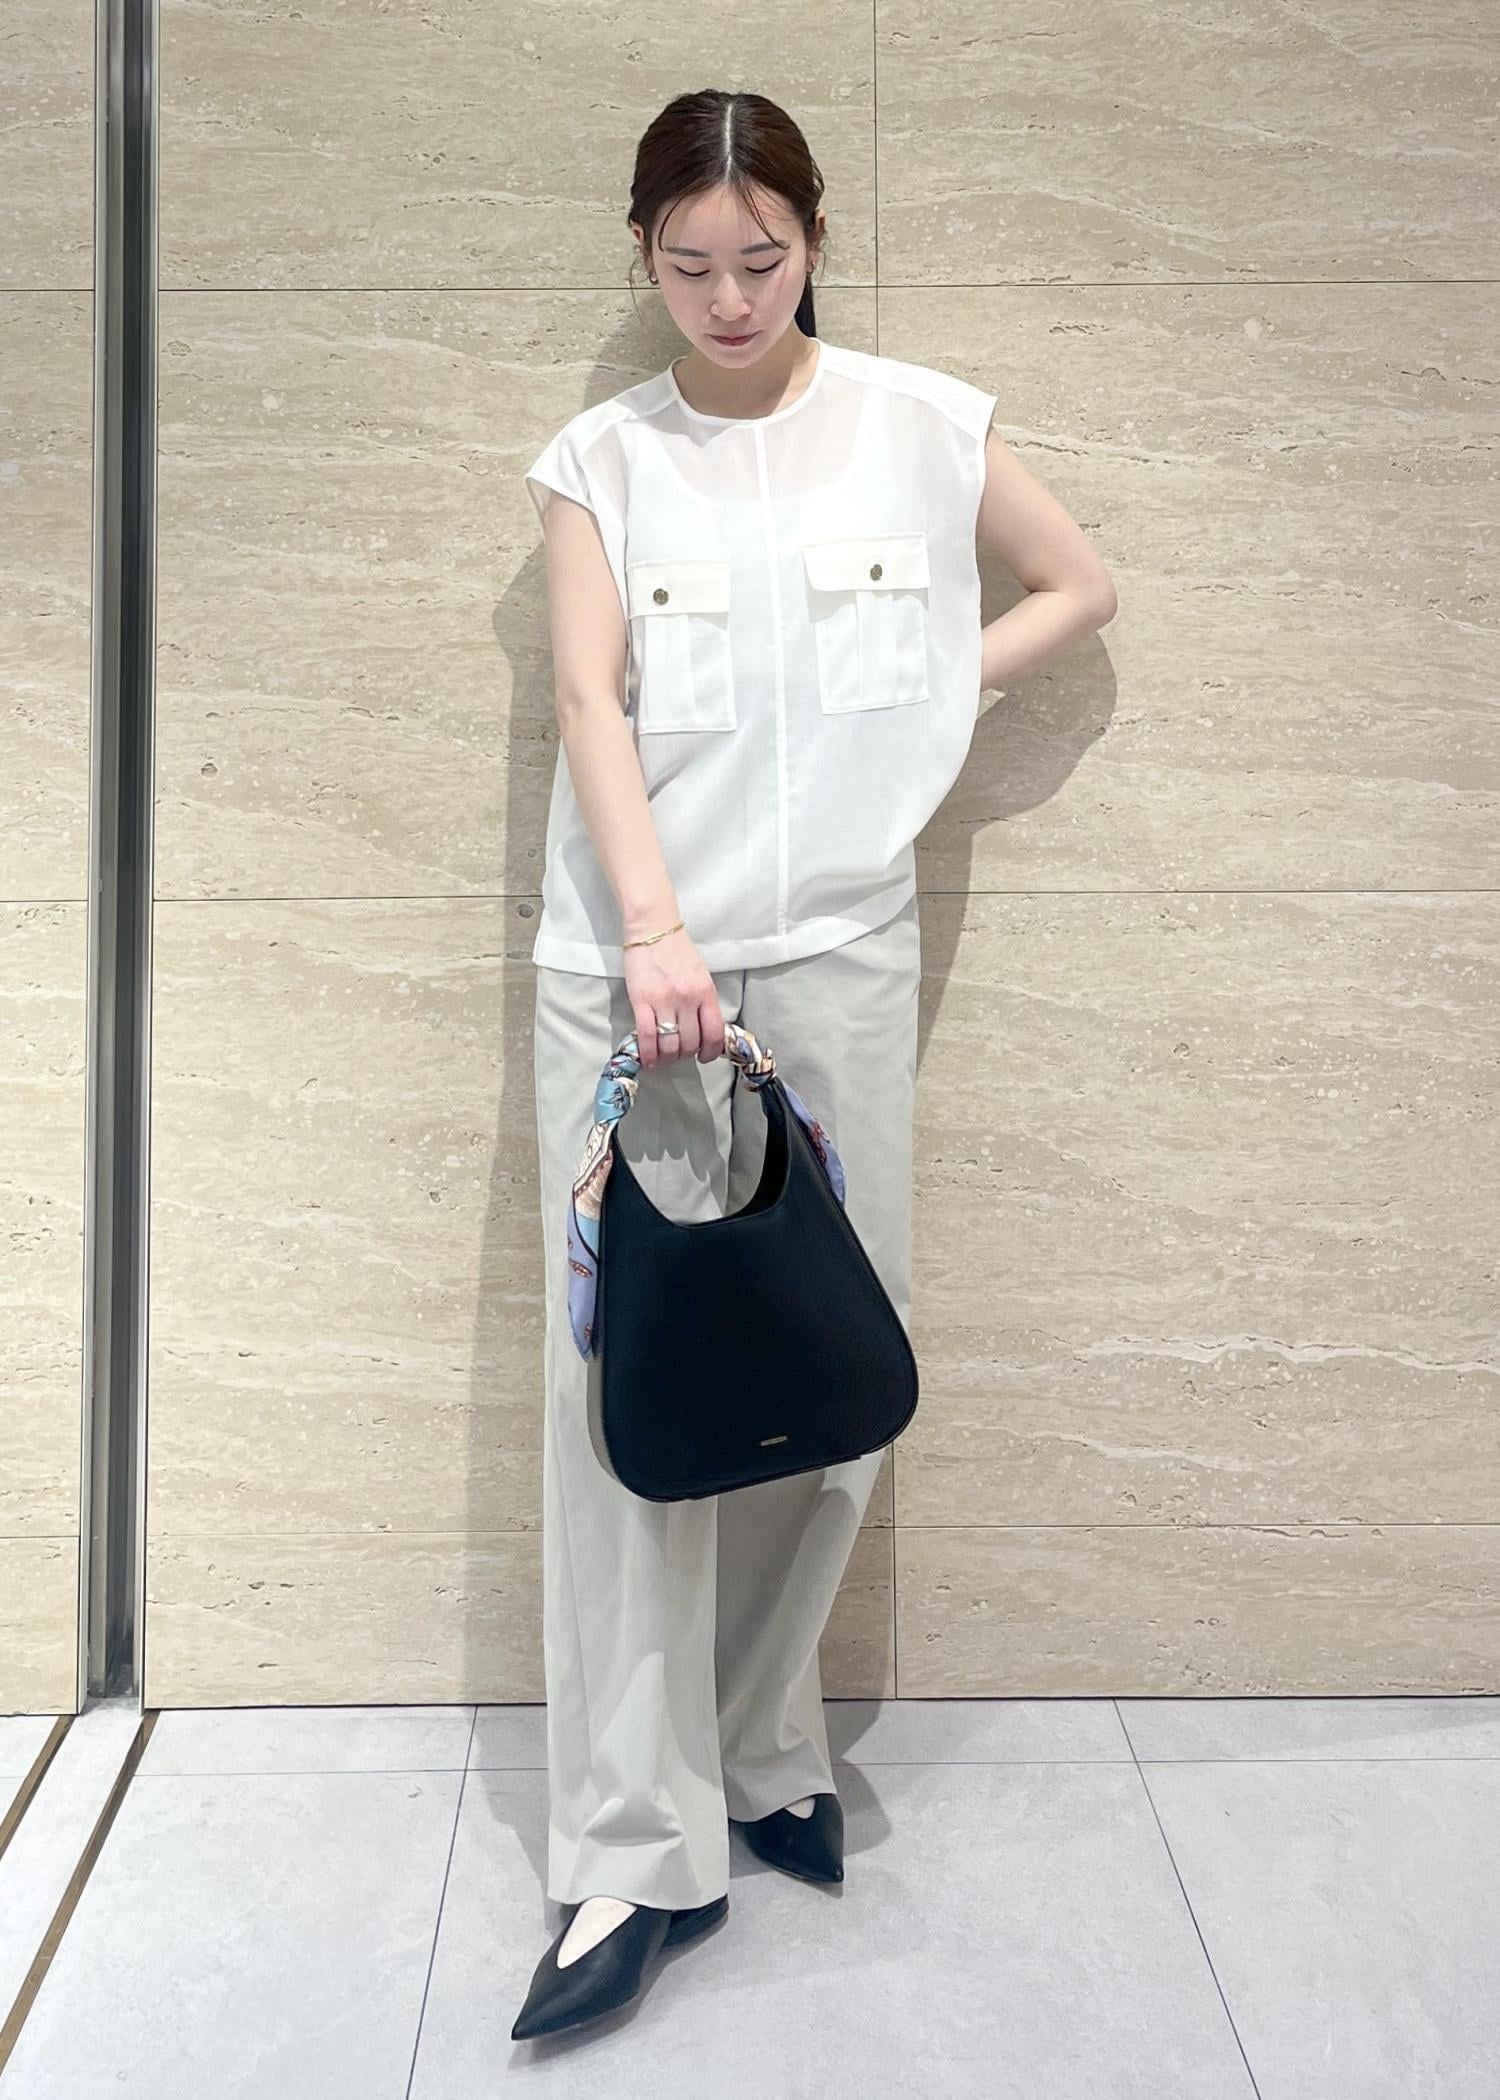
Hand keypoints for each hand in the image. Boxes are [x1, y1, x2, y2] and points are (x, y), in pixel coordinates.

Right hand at [622, 927, 725, 1070]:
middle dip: (685, 1054)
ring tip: (664, 1057)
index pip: (714, 1032)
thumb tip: (702, 1030)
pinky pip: (646, 1036)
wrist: (653, 929)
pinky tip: (648, 1061)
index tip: (705, 1057)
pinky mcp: (641, 1000)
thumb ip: (703, 1001)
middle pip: (690, 1042)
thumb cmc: (677, 951)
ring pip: (669, 1044)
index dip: (711, 1052)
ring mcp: (664, 1000)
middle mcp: (687, 999)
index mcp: (705, 992)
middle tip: (679, 1053)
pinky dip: (648, 1054)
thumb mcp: (701, 975)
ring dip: (667, 1057)